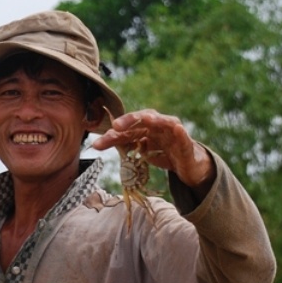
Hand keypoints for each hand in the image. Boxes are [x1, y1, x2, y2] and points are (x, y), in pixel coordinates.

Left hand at [92, 109, 214, 191]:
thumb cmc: (160, 152)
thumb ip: (121, 145)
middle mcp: (157, 124)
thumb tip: (96, 144)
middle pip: (142, 119)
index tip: (98, 143)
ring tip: (147, 119)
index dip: (112, 136)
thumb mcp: (138, 150)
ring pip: (163, 122)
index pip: (126, 129)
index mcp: (143, 126)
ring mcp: (172, 131)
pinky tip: (177, 128)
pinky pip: (183, 135)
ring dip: (155, 119)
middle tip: (116, 125)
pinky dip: (180, 131)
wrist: (184, 163)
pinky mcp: (185, 141)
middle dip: (129, 120)